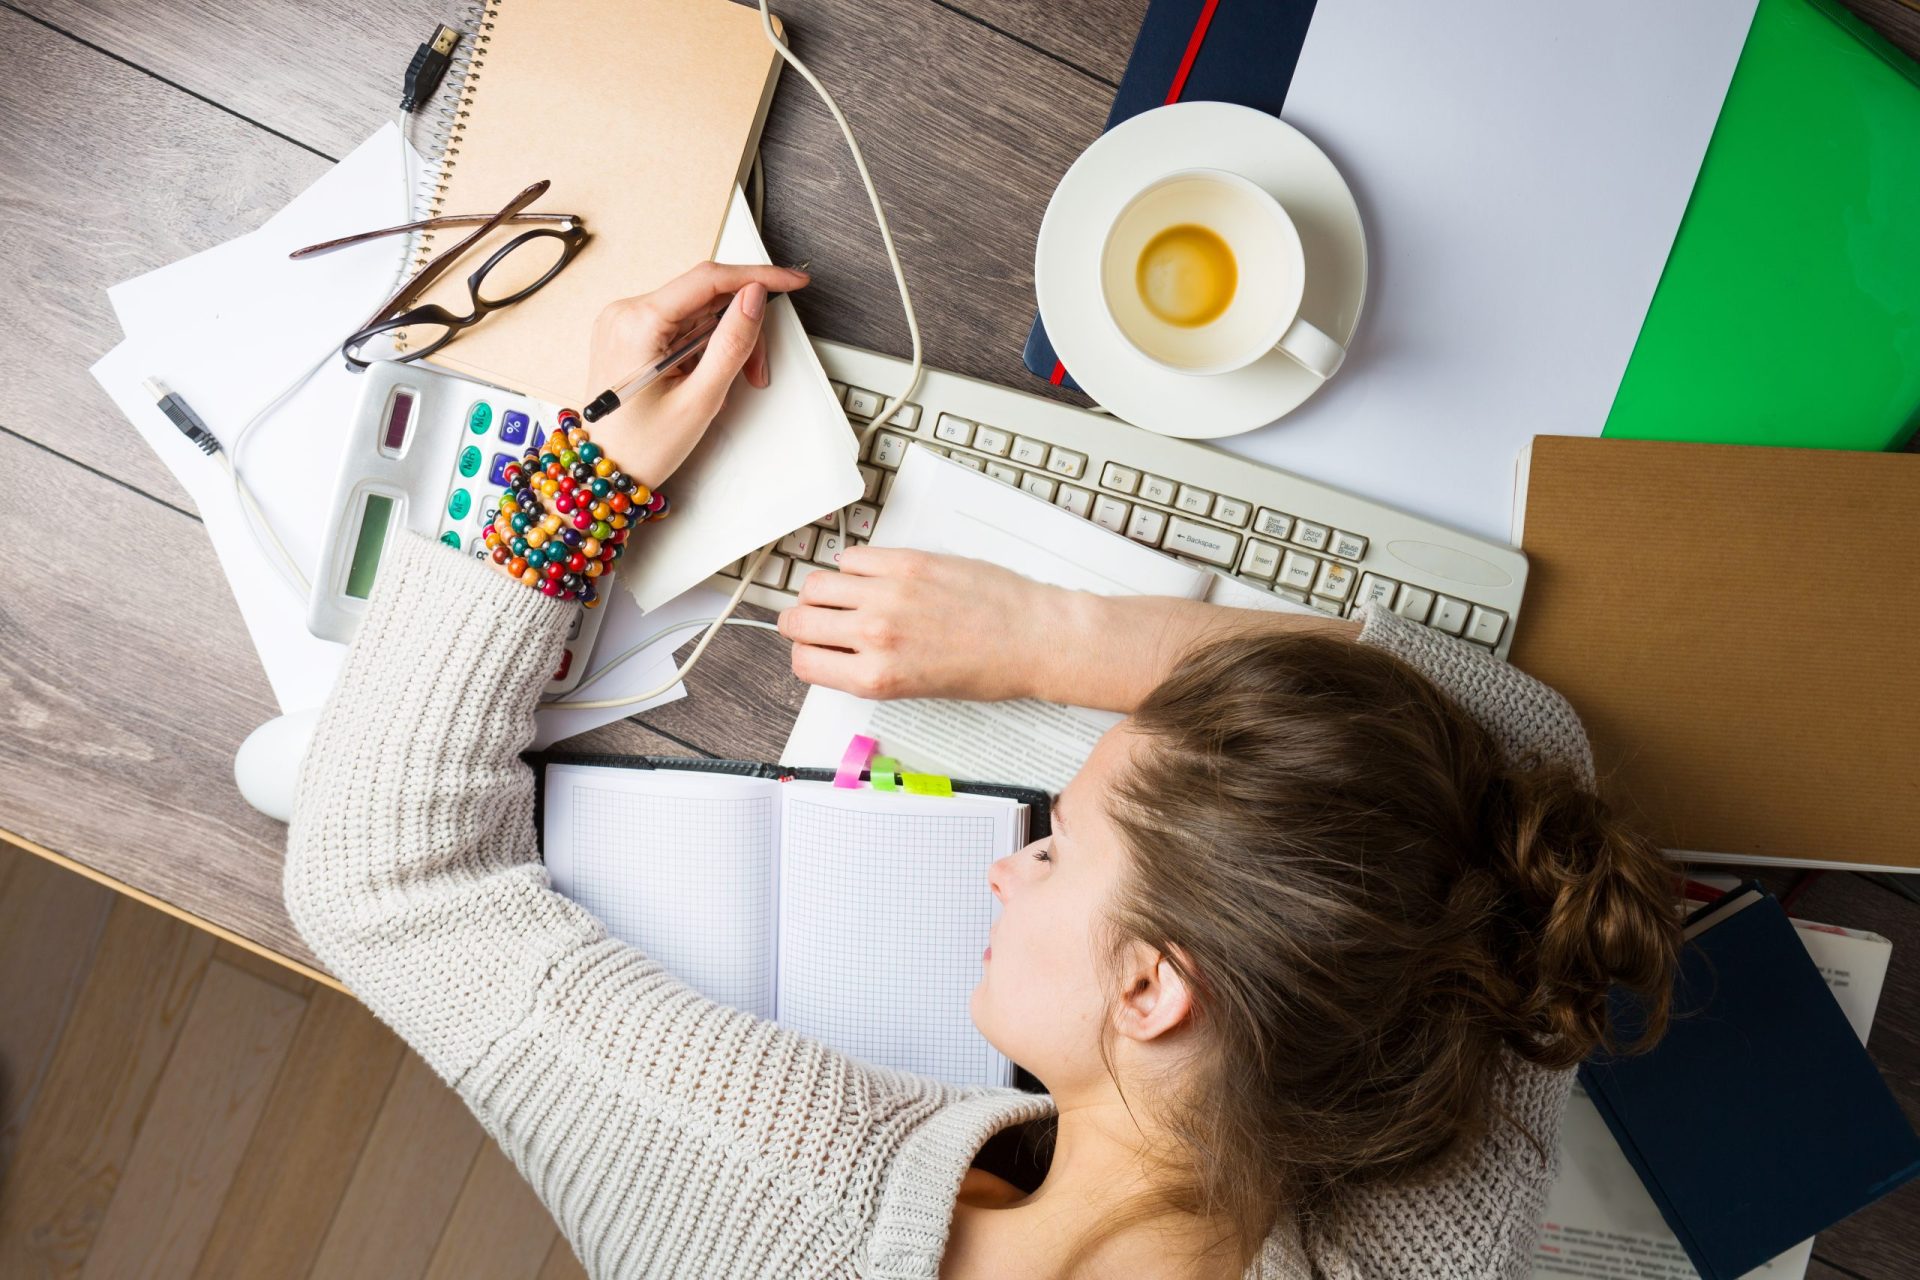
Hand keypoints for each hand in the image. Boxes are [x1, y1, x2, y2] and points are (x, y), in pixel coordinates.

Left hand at [484, 260, 806, 587]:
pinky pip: (679, 325)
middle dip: (739, 329)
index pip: (709, 279)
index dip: (758, 276)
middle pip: (706, 297)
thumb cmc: (641, 447)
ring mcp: (624, 321)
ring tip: (724, 385)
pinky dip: (702, 347)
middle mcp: (625, 313)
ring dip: (722, 343)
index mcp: (637, 322)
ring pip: (696, 312)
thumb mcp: (699, 399)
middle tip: (756, 370)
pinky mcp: (628, 333)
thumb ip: (731, 343)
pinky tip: (703, 375)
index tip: (791, 281)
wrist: (604, 472)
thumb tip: (755, 297)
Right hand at [776, 547, 1062, 700]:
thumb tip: (837, 653)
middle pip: (798, 620)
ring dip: (821, 592)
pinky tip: (870, 576)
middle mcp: (875, 635)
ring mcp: (889, 594)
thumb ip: (869, 671)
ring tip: (841, 596)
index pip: (804, 662)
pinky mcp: (908, 562)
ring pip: (817, 584)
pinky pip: (854, 557)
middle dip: (801, 622)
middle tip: (814, 620)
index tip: (813, 648)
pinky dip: (853, 566)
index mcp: (876, 677)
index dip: (805, 654)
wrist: (1032, 638)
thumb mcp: (917, 690)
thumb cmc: (988, 669)